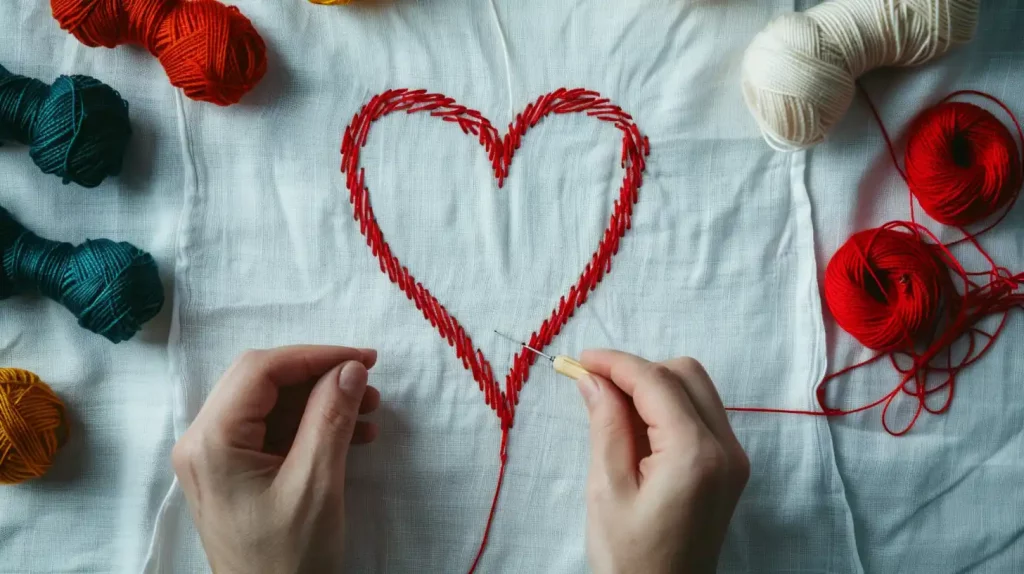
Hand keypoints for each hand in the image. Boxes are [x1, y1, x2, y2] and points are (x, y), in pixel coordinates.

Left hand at [171, 345, 380, 573]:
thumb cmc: (289, 559)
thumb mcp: (316, 484)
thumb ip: (330, 418)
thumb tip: (351, 367)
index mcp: (212, 441)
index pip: (261, 370)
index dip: (315, 356)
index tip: (364, 360)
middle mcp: (203, 442)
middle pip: (263, 381)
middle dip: (319, 376)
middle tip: (367, 381)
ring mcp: (216, 458)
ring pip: (272, 404)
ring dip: (321, 400)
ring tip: (370, 412)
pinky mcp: (234, 473)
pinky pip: (273, 431)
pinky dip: (312, 426)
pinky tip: (354, 435)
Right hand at [577, 350, 748, 573]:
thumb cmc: (630, 559)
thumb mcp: (607, 490)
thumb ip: (605, 425)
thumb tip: (593, 379)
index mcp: (695, 455)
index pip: (656, 381)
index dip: (616, 363)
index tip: (581, 360)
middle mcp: (725, 450)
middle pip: (685, 374)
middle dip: (639, 371)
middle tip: (596, 387)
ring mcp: (733, 459)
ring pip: (696, 390)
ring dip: (654, 387)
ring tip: (613, 411)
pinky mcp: (729, 469)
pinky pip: (702, 415)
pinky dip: (669, 408)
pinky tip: (637, 429)